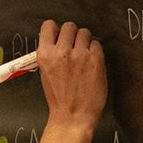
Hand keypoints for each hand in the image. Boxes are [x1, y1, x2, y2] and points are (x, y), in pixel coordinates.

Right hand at [32, 19, 105, 133]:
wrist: (73, 116)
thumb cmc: (60, 98)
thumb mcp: (45, 72)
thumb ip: (51, 54)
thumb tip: (58, 39)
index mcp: (45, 55)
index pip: (49, 25)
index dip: (56, 30)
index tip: (60, 36)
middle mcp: (62, 52)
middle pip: (69, 26)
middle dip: (72, 35)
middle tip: (74, 48)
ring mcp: (80, 55)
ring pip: (85, 32)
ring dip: (85, 42)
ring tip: (84, 56)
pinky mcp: (95, 59)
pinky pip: (97, 44)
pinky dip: (95, 51)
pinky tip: (91, 64)